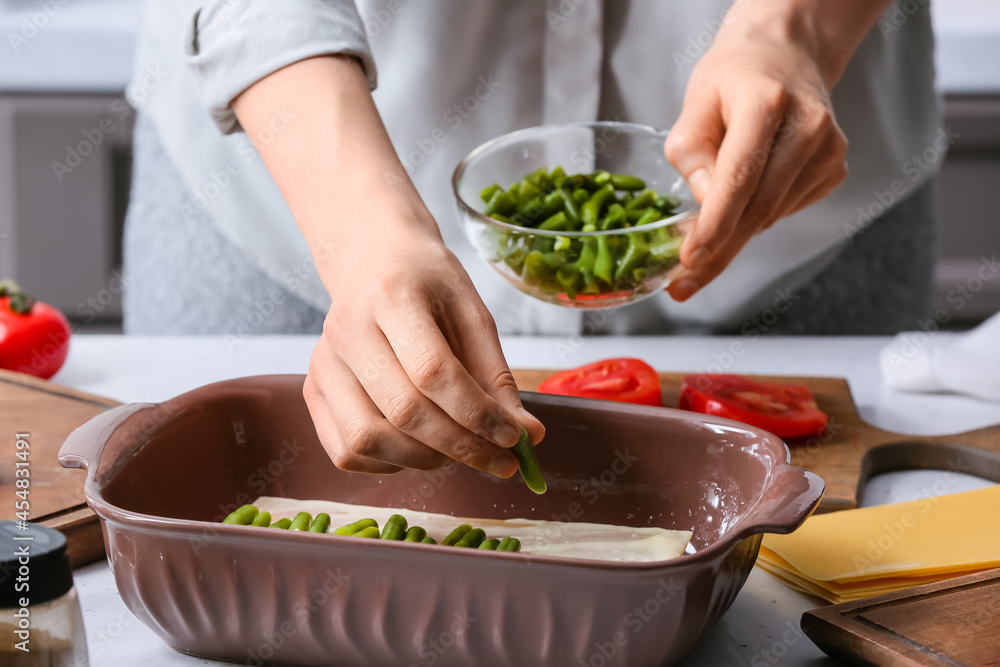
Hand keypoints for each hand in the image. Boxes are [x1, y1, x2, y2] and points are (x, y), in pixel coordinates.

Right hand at [303, 221, 543, 474]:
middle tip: (500, 460)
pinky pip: (347, 451)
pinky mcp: (313, 391)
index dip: (478, 413)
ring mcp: (322, 364)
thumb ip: (497, 375)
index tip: (515, 437)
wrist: (372, 259)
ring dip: (426, 460)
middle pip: (403, 411)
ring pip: (368, 440)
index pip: (433, 371)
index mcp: (391, 296)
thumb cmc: (428, 284)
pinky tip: (421, 448)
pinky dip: (390, 464)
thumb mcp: (472, 312)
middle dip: (461, 446)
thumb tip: (528, 435)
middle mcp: (346, 330)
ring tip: (461, 451)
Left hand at [664, 4, 851, 300]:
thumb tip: (704, 207)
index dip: (715, 225)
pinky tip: (750, 190)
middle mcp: (808, 127)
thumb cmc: (733, 78)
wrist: (786, 54)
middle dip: (718, 251)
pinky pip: (786, 211)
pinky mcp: (835, 169)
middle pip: (758, 208)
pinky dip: (759, 215)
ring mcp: (829, 150)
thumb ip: (692, 154)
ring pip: (771, 217)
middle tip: (683, 285)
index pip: (740, 177)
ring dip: (735, 232)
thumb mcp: (695, 102)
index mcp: (767, 103)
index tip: (690, 259)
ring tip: (707, 226)